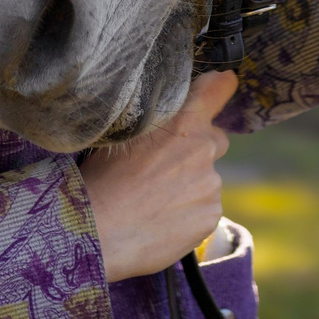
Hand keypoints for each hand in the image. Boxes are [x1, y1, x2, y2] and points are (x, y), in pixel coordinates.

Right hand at [79, 71, 234, 280]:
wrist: (97, 231)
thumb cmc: (100, 178)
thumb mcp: (123, 133)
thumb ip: (157, 118)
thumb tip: (168, 112)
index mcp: (183, 120)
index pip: (218, 88)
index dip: (219, 87)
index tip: (221, 86)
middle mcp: (204, 148)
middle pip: (214, 139)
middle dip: (196, 148)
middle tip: (163, 166)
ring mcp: (210, 184)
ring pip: (207, 179)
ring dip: (190, 185)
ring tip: (153, 201)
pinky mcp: (210, 216)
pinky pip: (204, 208)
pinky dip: (189, 213)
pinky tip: (160, 220)